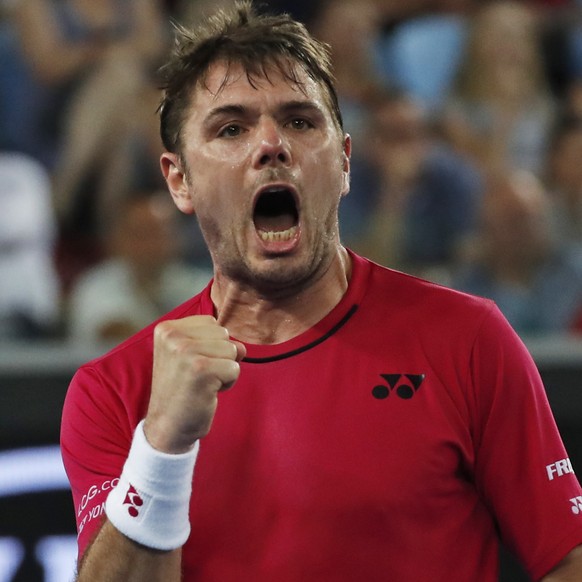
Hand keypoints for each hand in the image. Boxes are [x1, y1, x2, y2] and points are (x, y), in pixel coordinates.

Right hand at [144, 316, 245, 452]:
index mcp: (167, 329)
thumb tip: (242, 347)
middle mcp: (173, 336)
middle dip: (219, 357)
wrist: (166, 426)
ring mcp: (185, 351)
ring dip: (224, 370)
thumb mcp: (192, 356)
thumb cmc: (182, 391)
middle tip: (197, 377)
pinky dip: (227, 383)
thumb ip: (216, 342)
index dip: (210, 346)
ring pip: (232, 350)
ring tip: (202, 383)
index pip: (211, 323)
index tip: (192, 365)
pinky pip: (235, 368)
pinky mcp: (201, 369)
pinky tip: (207, 392)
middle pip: (223, 334)